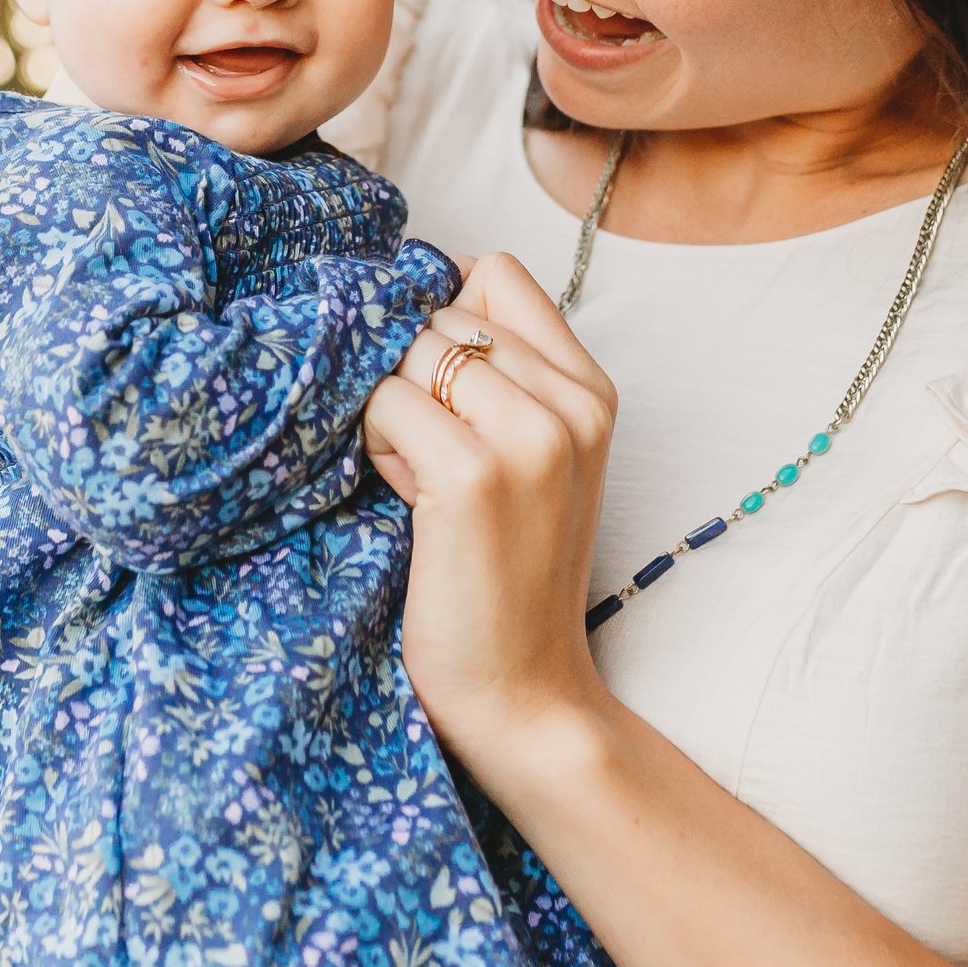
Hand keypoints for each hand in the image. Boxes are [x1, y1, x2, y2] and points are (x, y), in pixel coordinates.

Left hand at [362, 252, 618, 755]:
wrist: (522, 693)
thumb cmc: (503, 573)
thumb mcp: (527, 456)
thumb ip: (496, 374)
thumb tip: (412, 284)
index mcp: (592, 390)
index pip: (494, 273)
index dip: (440, 314)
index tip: (438, 388)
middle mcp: (573, 403)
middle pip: (440, 312)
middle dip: (410, 375)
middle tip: (427, 457)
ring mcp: (530, 436)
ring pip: (409, 353)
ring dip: (388, 411)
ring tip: (418, 481)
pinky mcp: (475, 475)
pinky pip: (385, 403)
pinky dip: (375, 446)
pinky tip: (406, 501)